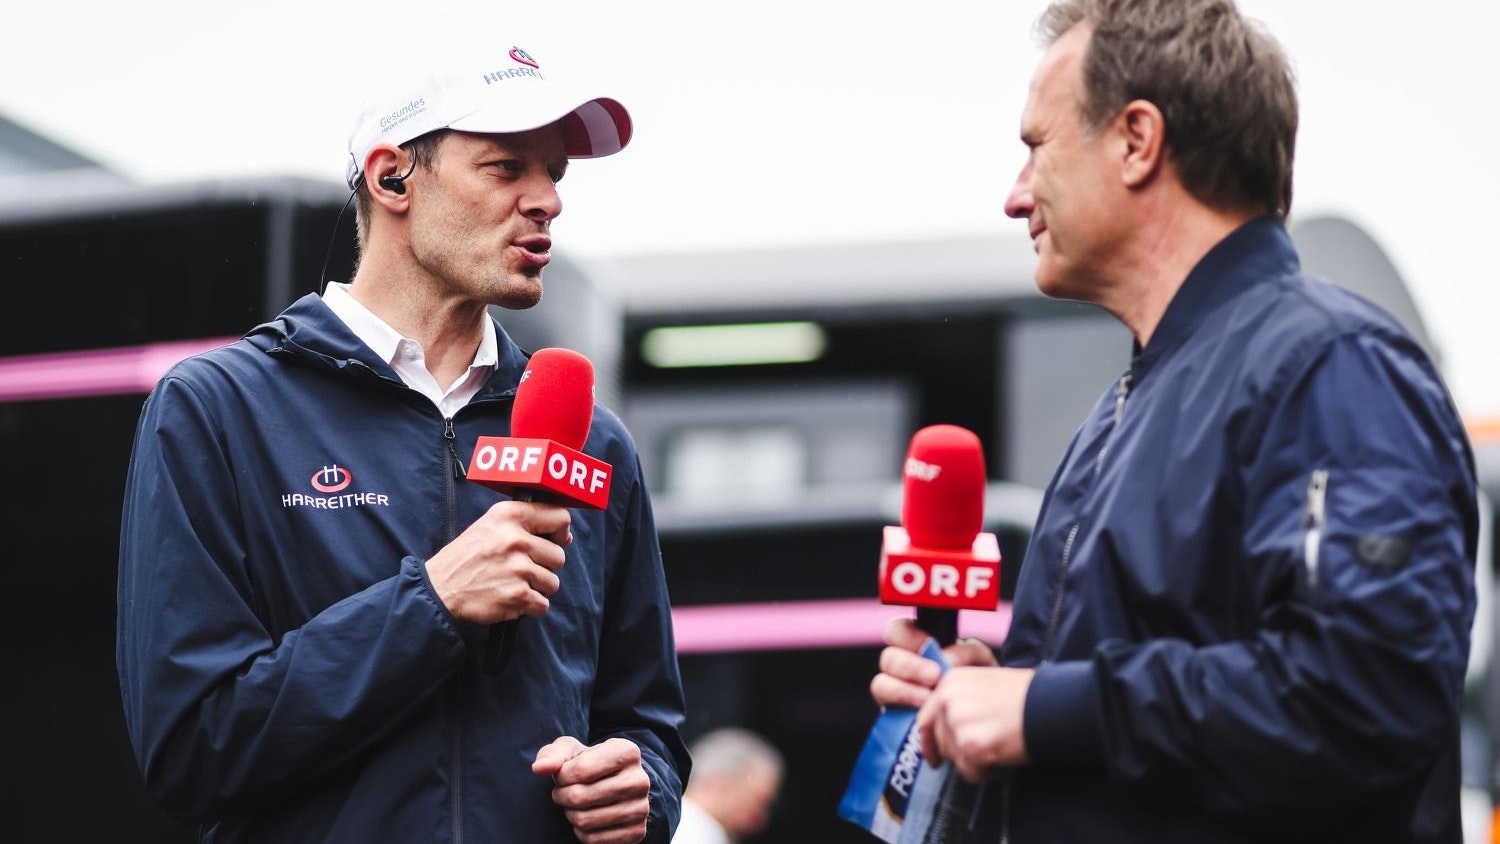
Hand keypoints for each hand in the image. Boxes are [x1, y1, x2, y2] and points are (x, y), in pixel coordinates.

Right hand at [423, 500, 571, 622]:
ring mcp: (518, 569)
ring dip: (536, 588)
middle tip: (520, 569)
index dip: (561, 532)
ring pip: (552, 583)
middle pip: (559, 557)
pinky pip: (542, 604)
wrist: (439, 588)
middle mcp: (516, 539)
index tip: (555, 540)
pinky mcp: (518, 595)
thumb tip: (565, 535)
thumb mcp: (490, 525)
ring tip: (511, 583)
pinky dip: (529, 606)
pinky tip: (509, 597)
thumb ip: (525, 524)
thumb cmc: (467, 557)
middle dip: (544, 566)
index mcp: (510, 516)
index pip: (560, 517)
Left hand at [533, 736, 651, 843]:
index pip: (580, 770)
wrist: (617, 784)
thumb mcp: (571, 751)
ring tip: (574, 805)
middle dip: (562, 796)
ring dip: (570, 814)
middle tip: (563, 793)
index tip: (562, 776)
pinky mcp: (637, 832)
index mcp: (627, 752)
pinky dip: (581, 832)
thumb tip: (539, 768)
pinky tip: (587, 818)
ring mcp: (641, 808)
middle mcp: (640, 780)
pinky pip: (594, 840)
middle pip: (580, 797)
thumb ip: (552, 755)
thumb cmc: (589, 764)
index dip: (561, 776)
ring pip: (585, 820)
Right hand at [869, 617, 997, 709]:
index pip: (897, 630)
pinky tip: (924, 716)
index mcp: (917, 645)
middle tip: (934, 676)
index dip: (907, 637)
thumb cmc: (978, 683)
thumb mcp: (979, 661)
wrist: (981, 719)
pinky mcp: (894, 718)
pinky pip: (885, 713)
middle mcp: (901, 667)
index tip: (928, 646)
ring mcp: (895, 693)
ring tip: (929, 699)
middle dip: (907, 666)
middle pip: (886, 657)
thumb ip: (966, 652)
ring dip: (903, 691)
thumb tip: (946, 660)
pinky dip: (904, 712)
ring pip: (880, 684)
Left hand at [916, 665, 1033, 781]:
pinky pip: (970, 771)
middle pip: (939, 741)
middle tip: (981, 754)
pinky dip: (986, 772)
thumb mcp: (984, 684)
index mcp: (950, 682)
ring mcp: (958, 723)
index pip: (926, 718)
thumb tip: (943, 728)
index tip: (933, 757)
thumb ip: (959, 701)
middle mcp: (948, 700)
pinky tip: (1002, 760)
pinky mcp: (971, 746)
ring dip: (974, 762)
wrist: (1052, 705)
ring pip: (955, 759)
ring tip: (998, 750)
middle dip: (958, 753)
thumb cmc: (1026, 696)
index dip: (928, 741)